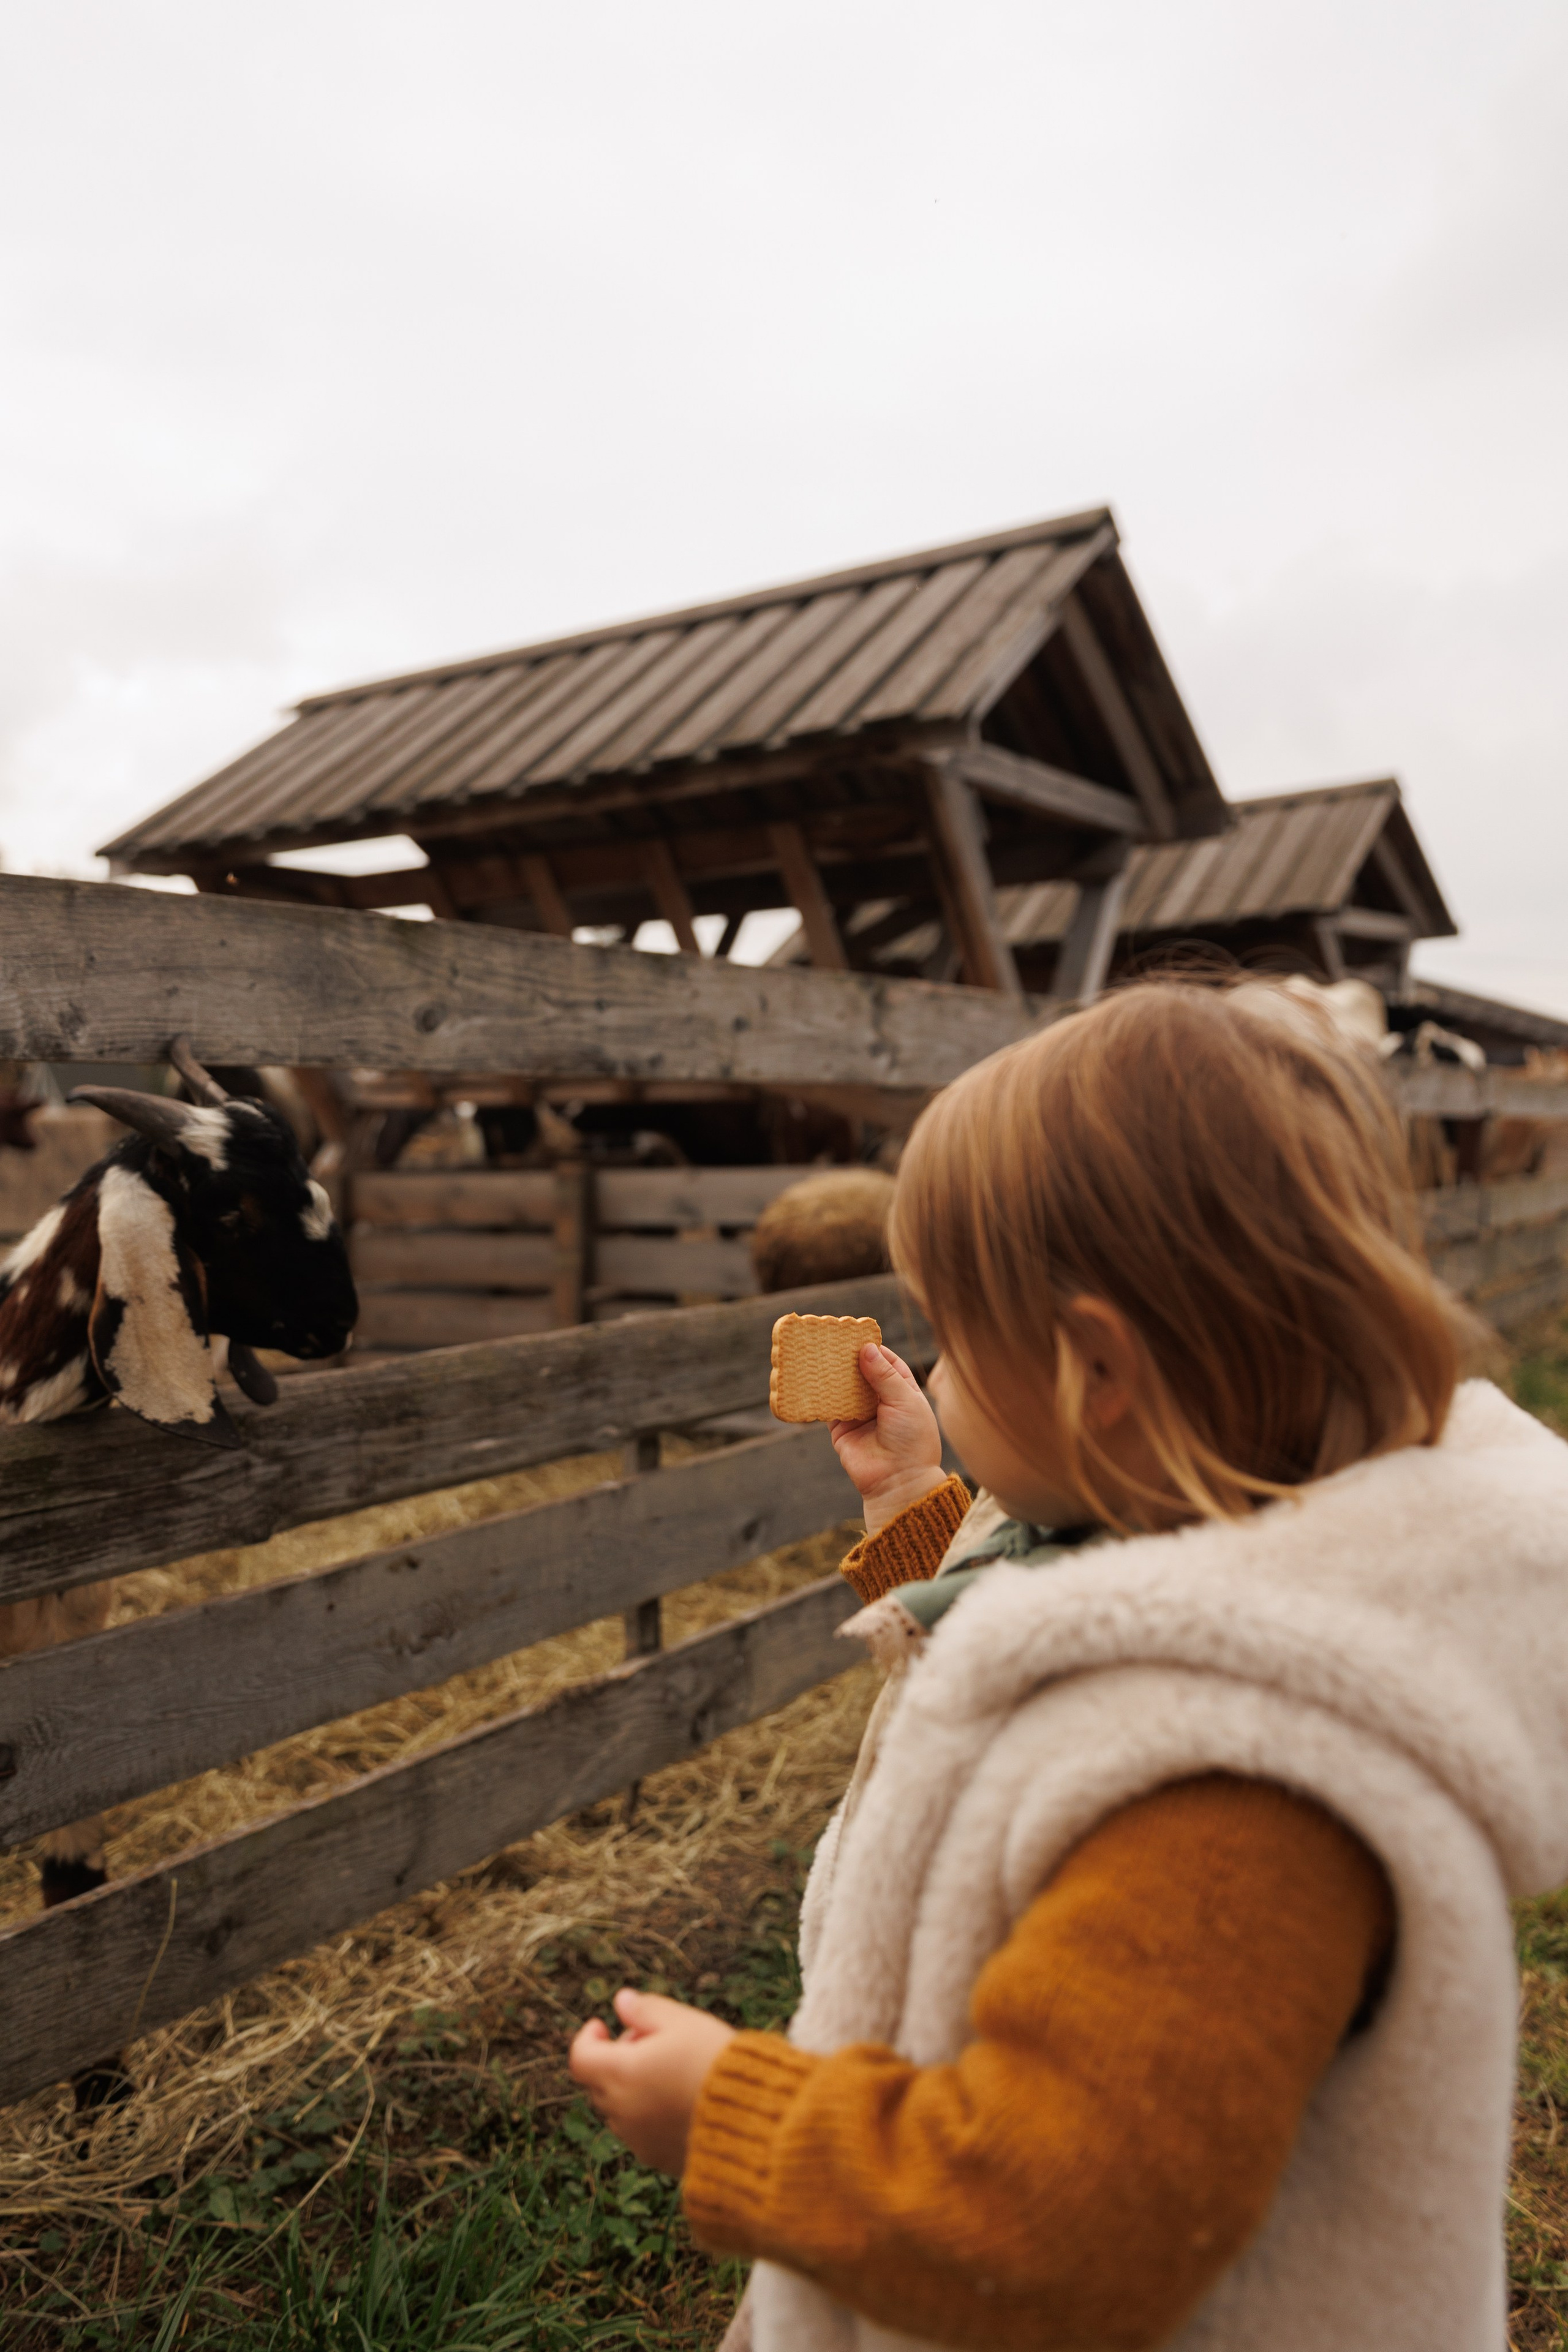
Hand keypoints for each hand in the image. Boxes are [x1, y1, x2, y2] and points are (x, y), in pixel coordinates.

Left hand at [568, 1988, 735, 2173]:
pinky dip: (648, 2114)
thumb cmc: (715, 2061)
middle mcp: (622, 2111)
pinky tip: (681, 2101)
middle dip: (615, 2058)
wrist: (752, 2118)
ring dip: (630, 2088)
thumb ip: (646, 2009)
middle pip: (599, 2083)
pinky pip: (639, 2132)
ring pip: (618, 2109)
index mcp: (621, 2074)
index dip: (587, 2038)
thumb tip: (621, 2001)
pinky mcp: (657, 2158)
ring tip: (671, 2071)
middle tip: (651, 2042)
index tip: (604, 2025)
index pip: (580, 2058)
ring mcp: (638, 2139)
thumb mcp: (683, 2022)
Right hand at [831, 1344, 945, 1534]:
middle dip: (850, 1358)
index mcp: (904, 1395)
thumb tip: (866, 1349)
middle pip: (863, 1374)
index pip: (889, 1364)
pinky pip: (828, 1408)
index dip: (875, 1349)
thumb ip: (884, 1375)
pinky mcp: (841, 1430)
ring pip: (844, 1388)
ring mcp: (860, 1416)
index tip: (859, 1335)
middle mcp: (881, 1404)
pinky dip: (820, 1394)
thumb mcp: (905, 1401)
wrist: (898, 1482)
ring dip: (834, 1373)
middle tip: (834, 1340)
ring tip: (820, 1353)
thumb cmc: (911, 1441)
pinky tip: (811, 1377)